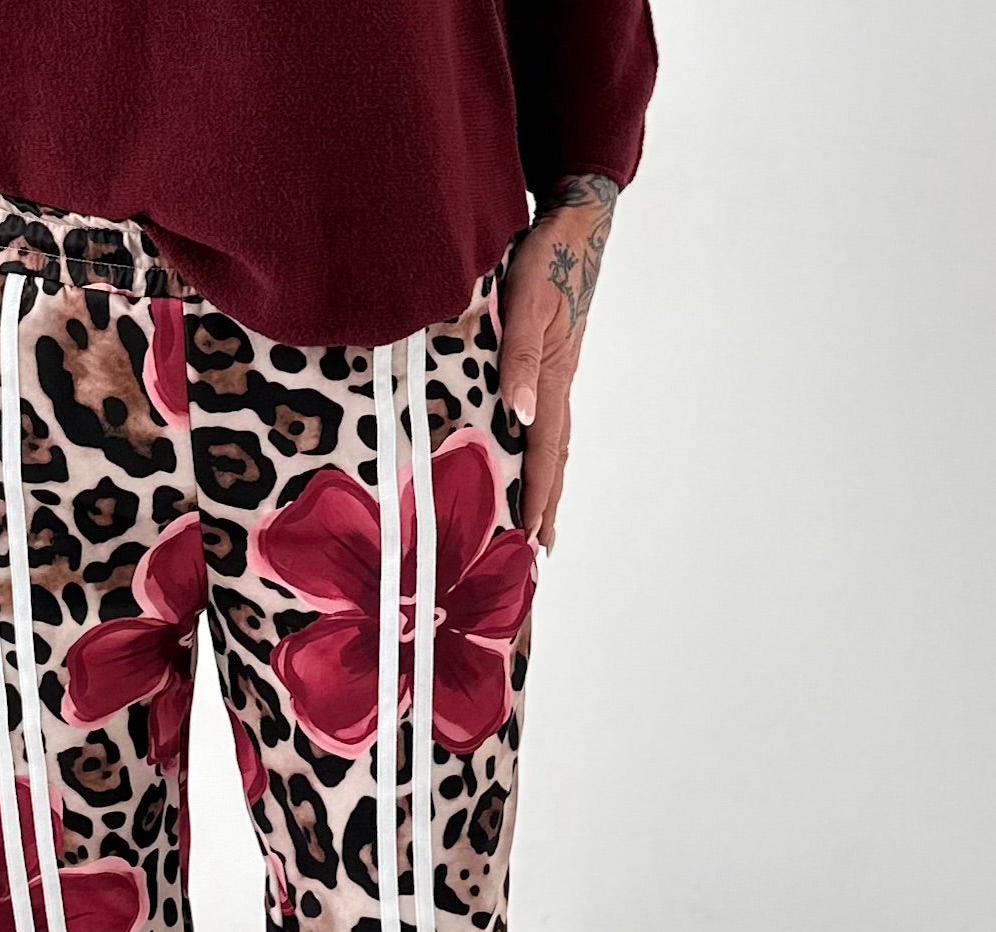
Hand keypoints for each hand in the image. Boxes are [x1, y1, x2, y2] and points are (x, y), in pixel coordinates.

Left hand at [500, 173, 617, 552]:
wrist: (573, 221)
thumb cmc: (546, 258)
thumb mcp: (527, 303)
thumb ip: (520, 359)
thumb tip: (520, 416)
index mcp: (552, 378)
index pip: (543, 451)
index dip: (535, 495)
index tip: (531, 536)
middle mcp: (557, 383)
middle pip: (555, 457)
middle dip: (548, 503)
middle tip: (542, 548)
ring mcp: (556, 372)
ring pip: (553, 440)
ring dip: (548, 481)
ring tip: (542, 516)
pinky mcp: (551, 358)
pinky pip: (547, 417)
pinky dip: (541, 448)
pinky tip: (532, 455)